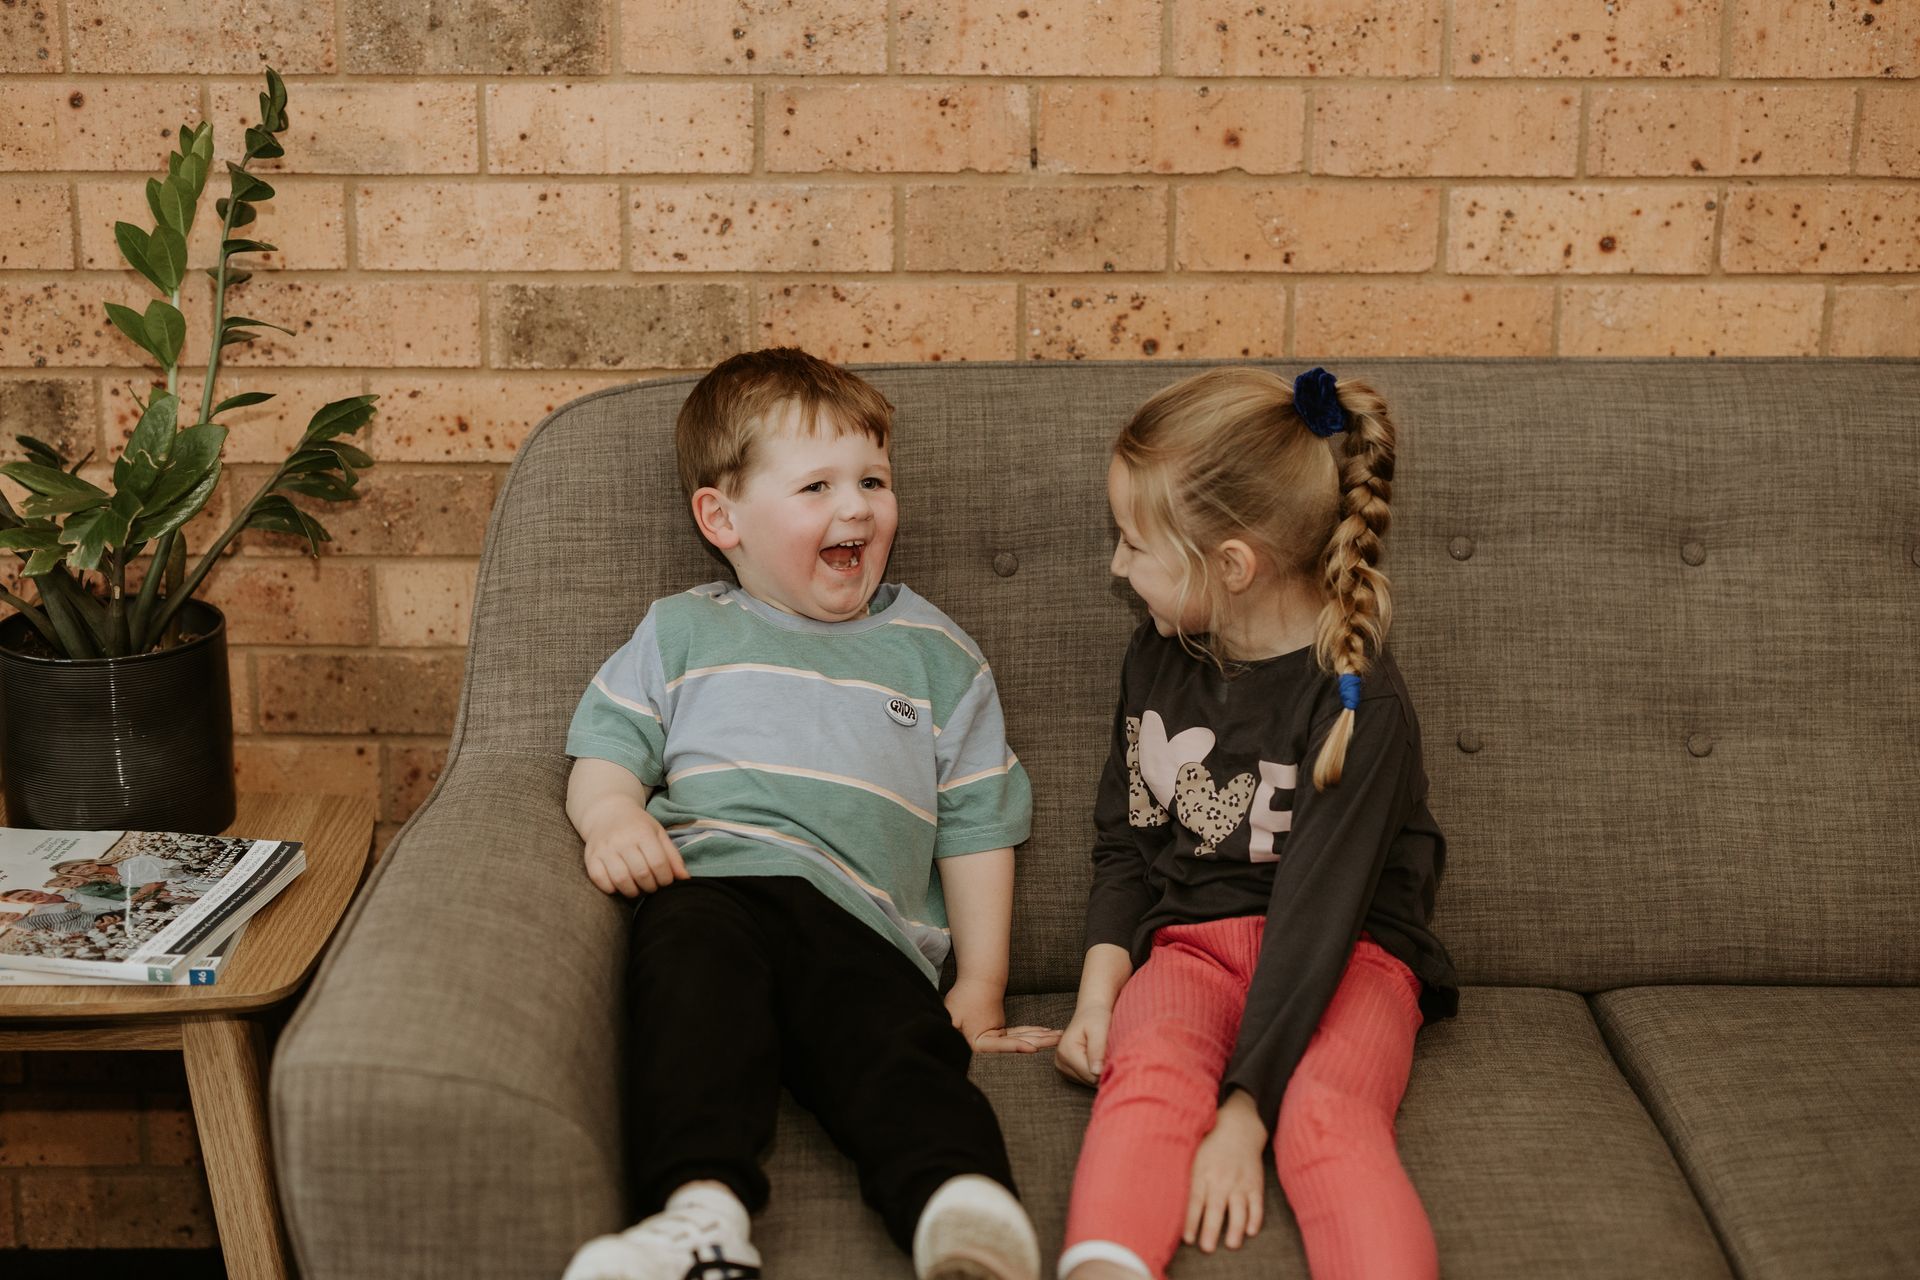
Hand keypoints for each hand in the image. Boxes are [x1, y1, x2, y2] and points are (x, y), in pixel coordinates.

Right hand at [580, 808, 687, 896]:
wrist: (607, 812)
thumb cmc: (637, 826)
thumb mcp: (658, 834)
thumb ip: (672, 856)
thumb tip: (685, 878)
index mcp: (643, 833)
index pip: (658, 864)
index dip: (665, 879)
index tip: (666, 881)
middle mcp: (622, 840)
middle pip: (641, 874)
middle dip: (651, 887)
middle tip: (652, 887)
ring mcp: (604, 849)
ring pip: (621, 880)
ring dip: (633, 892)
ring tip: (638, 889)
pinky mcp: (590, 857)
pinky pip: (600, 880)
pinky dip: (611, 889)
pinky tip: (619, 886)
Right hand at [944, 977, 1061, 1053]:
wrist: (967, 985)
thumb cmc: (960, 999)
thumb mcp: (951, 1017)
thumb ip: (952, 1032)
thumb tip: (952, 1041)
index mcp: (975, 1045)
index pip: (999, 1047)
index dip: (1016, 1047)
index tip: (1032, 1048)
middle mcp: (987, 1046)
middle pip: (1016, 1044)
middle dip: (1038, 1042)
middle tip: (1057, 1040)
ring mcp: (996, 1039)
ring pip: (1022, 1038)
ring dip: (1040, 1036)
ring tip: (1058, 1036)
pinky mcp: (1001, 1033)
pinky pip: (1021, 1033)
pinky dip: (1034, 1031)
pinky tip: (1047, 1032)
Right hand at [1054, 1000, 1112, 1085]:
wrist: (1090, 1011)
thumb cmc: (1096, 1017)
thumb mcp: (1099, 1030)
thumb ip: (1097, 1051)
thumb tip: (1096, 1072)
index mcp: (1066, 1052)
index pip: (1090, 1075)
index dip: (1106, 1070)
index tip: (1114, 1059)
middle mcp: (1060, 1061)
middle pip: (1088, 1080)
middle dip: (1101, 1071)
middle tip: (1109, 1054)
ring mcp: (1061, 1066)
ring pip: (1087, 1081)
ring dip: (1098, 1071)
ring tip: (1102, 1055)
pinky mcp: (1066, 1069)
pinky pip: (1084, 1079)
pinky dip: (1093, 1072)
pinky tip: (1096, 1059)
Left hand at [1185, 1091, 1267, 1253]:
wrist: (1238, 1127)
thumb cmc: (1209, 1145)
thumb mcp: (1191, 1155)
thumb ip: (1182, 1176)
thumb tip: (1159, 1196)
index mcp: (1202, 1173)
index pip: (1194, 1200)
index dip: (1190, 1220)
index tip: (1186, 1239)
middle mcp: (1221, 1179)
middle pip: (1216, 1208)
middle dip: (1211, 1229)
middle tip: (1207, 1248)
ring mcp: (1240, 1182)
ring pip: (1239, 1208)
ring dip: (1236, 1228)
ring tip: (1231, 1244)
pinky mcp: (1255, 1184)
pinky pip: (1257, 1203)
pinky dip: (1256, 1218)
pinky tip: (1251, 1231)